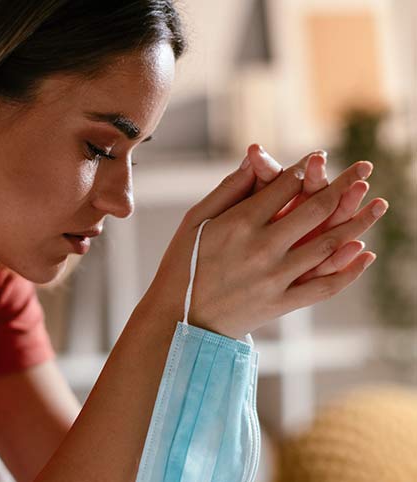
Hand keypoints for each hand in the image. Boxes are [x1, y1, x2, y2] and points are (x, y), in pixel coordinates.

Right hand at [142, 156, 387, 339]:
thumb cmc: (183, 263)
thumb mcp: (195, 219)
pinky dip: (348, 271)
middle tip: (365, 170)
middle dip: (344, 185)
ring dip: (358, 223)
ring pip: (329, 245)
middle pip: (315, 210)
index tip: (322, 156)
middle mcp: (262, 248)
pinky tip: (365, 253)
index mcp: (239, 223)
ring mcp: (275, 278)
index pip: (285, 186)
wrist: (180, 317)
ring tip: (379, 204)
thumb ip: (229, 189)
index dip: (307, 168)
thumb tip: (257, 160)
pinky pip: (323, 286)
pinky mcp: (281, 303)